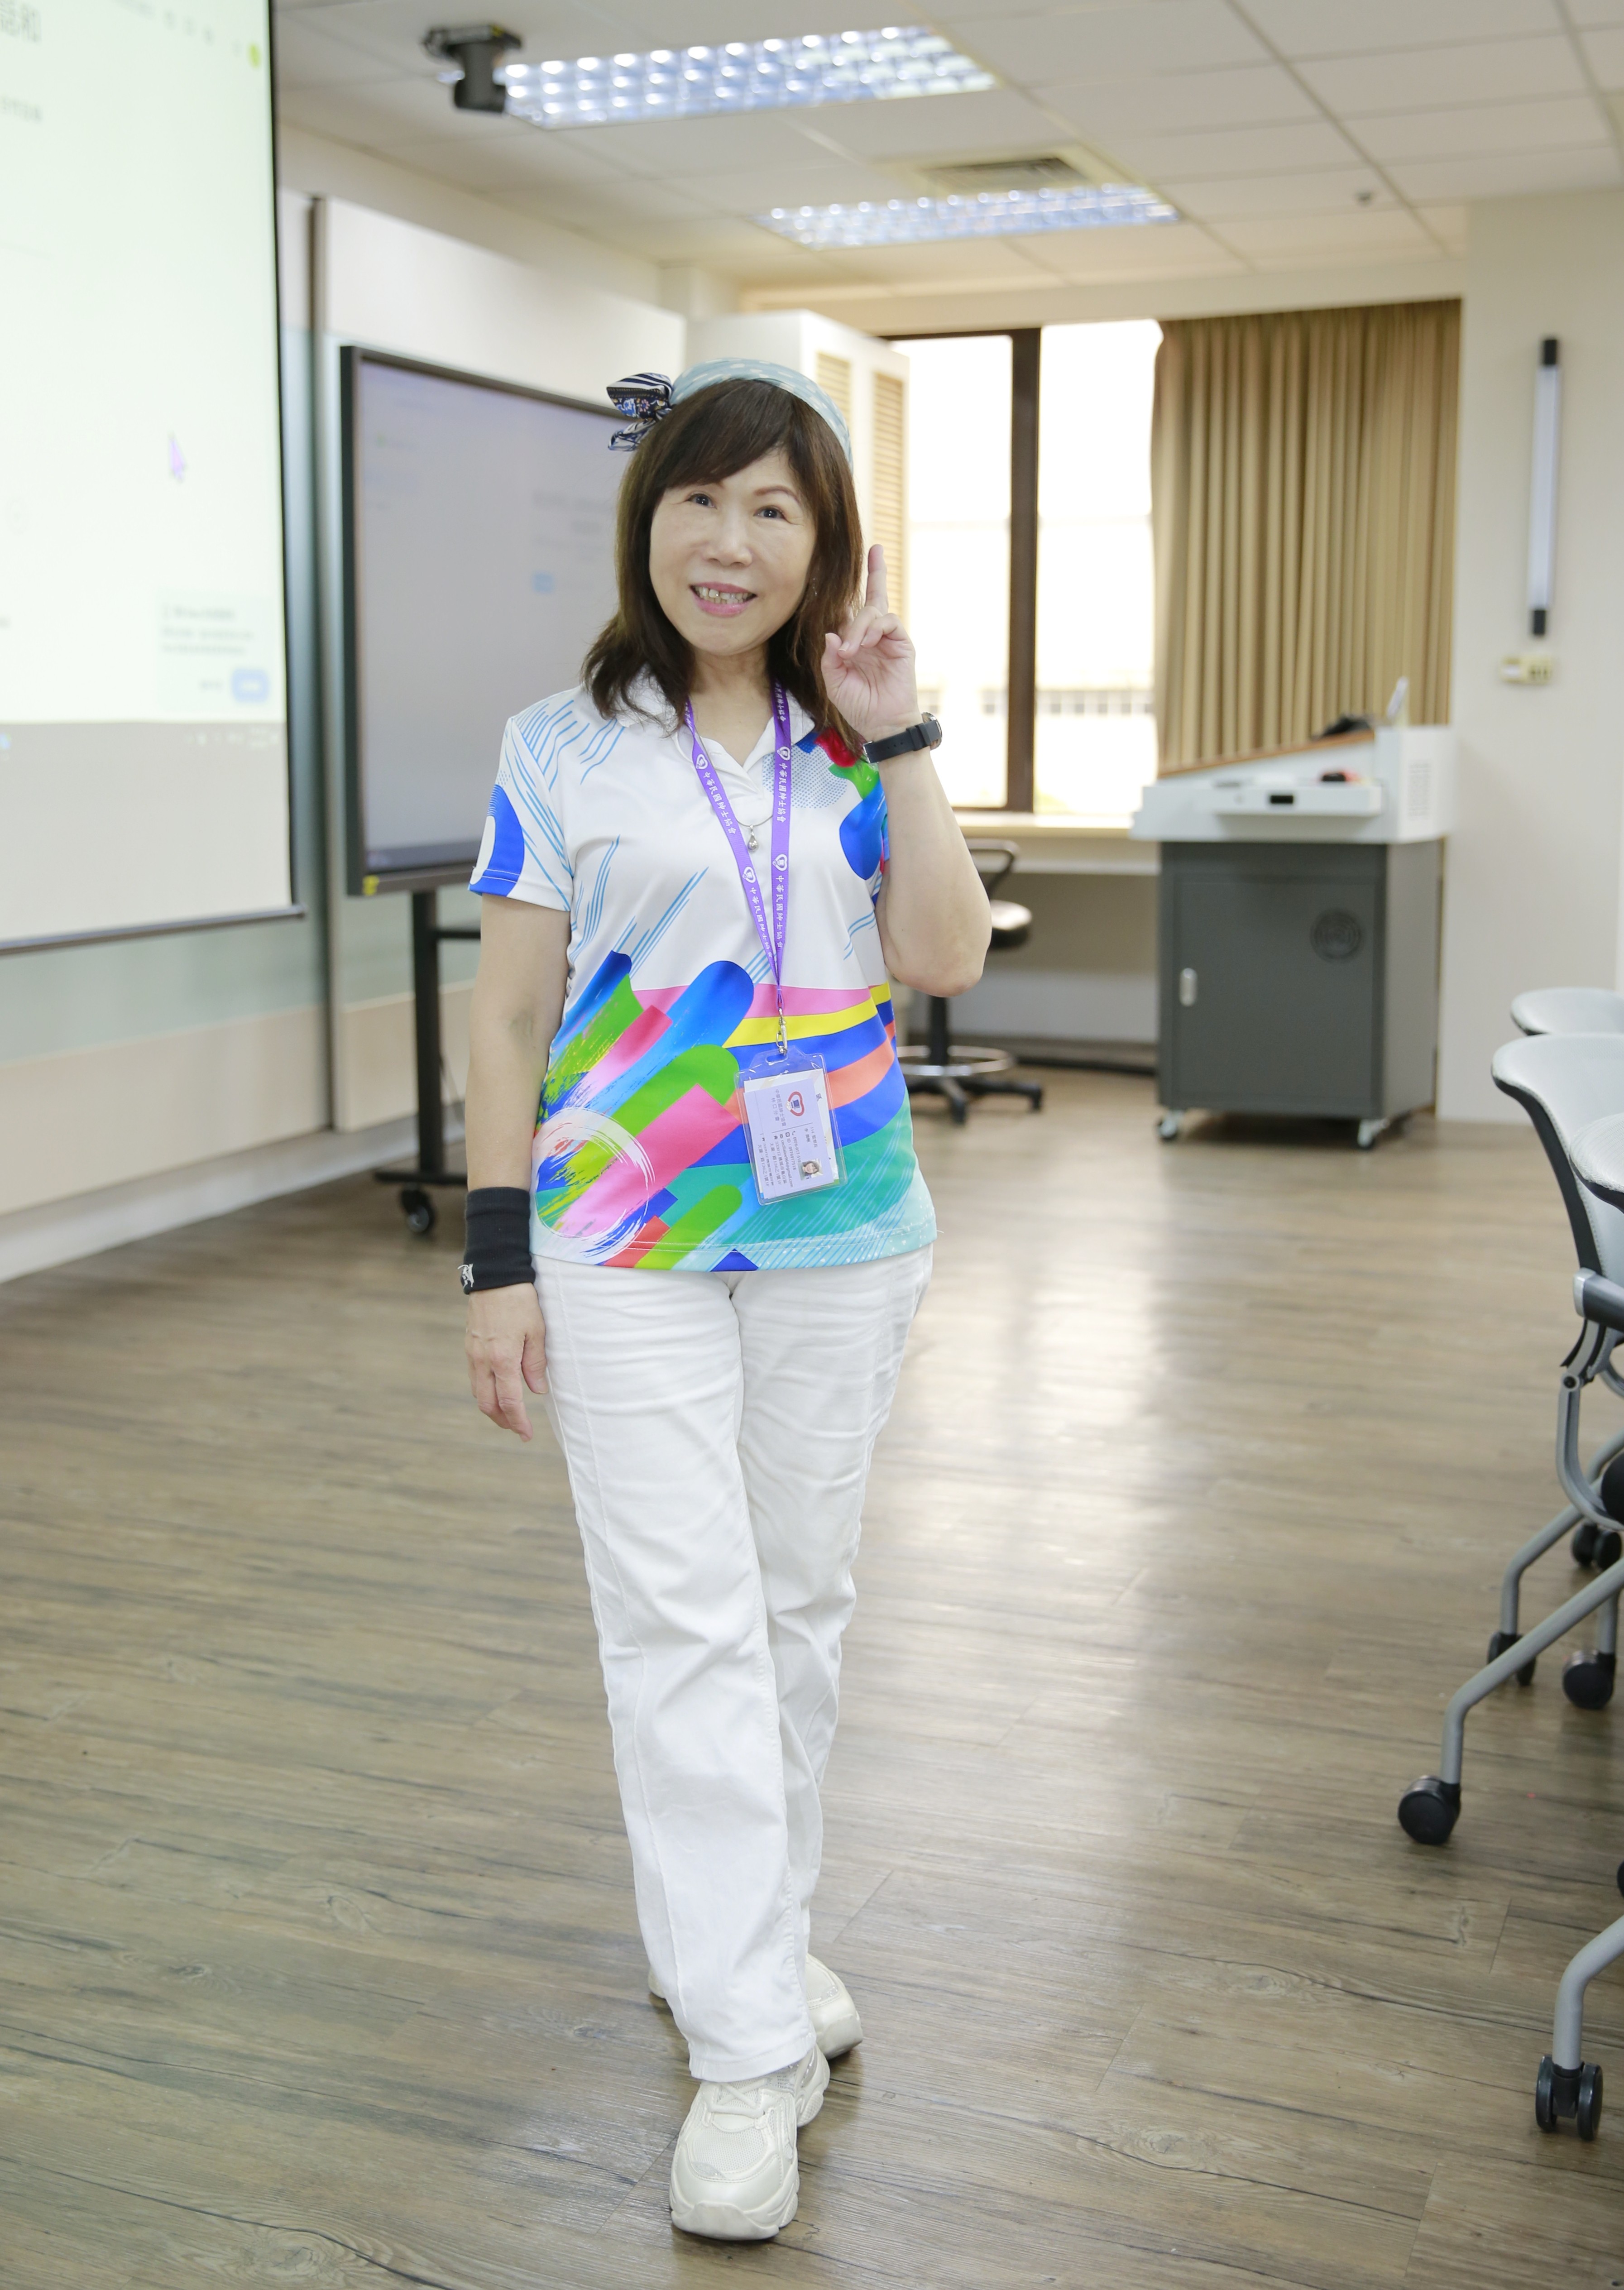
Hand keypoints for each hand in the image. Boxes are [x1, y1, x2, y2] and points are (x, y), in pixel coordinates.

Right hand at [466, 1282, 548, 1439]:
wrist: (495, 1276)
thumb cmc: (520, 1301)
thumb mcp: (537, 1331)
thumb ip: (536, 1364)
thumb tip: (537, 1390)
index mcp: (502, 1359)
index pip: (509, 1401)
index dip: (518, 1422)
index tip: (526, 1434)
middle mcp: (483, 1361)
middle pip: (487, 1404)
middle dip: (502, 1421)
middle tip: (518, 1429)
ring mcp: (473, 1354)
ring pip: (478, 1392)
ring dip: (492, 1407)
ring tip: (509, 1413)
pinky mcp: (469, 1346)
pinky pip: (474, 1378)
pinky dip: (485, 1390)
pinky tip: (497, 1389)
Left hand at [823, 545, 920, 746]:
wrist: (883, 724)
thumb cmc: (859, 705)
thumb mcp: (835, 682)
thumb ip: (831, 658)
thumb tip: (831, 633)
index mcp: (856, 642)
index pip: (852, 611)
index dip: (850, 595)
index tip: (852, 567)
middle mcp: (873, 636)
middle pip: (874, 597)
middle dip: (876, 572)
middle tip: (876, 549)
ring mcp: (889, 638)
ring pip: (875, 612)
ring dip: (860, 626)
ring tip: (853, 649)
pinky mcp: (902, 644)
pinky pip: (888, 623)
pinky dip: (874, 629)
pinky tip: (865, 643)